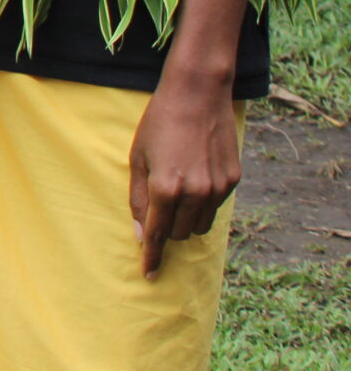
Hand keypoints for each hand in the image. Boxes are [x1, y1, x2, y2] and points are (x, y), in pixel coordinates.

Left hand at [129, 72, 240, 278]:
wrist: (197, 95)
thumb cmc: (158, 124)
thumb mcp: (137, 158)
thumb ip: (138, 198)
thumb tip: (140, 233)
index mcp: (165, 188)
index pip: (157, 235)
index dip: (152, 257)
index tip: (149, 275)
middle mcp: (195, 193)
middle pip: (179, 233)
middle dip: (166, 230)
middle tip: (158, 209)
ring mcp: (218, 188)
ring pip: (200, 225)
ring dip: (185, 220)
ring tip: (176, 193)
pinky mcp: (233, 180)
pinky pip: (215, 206)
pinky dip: (203, 203)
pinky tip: (194, 179)